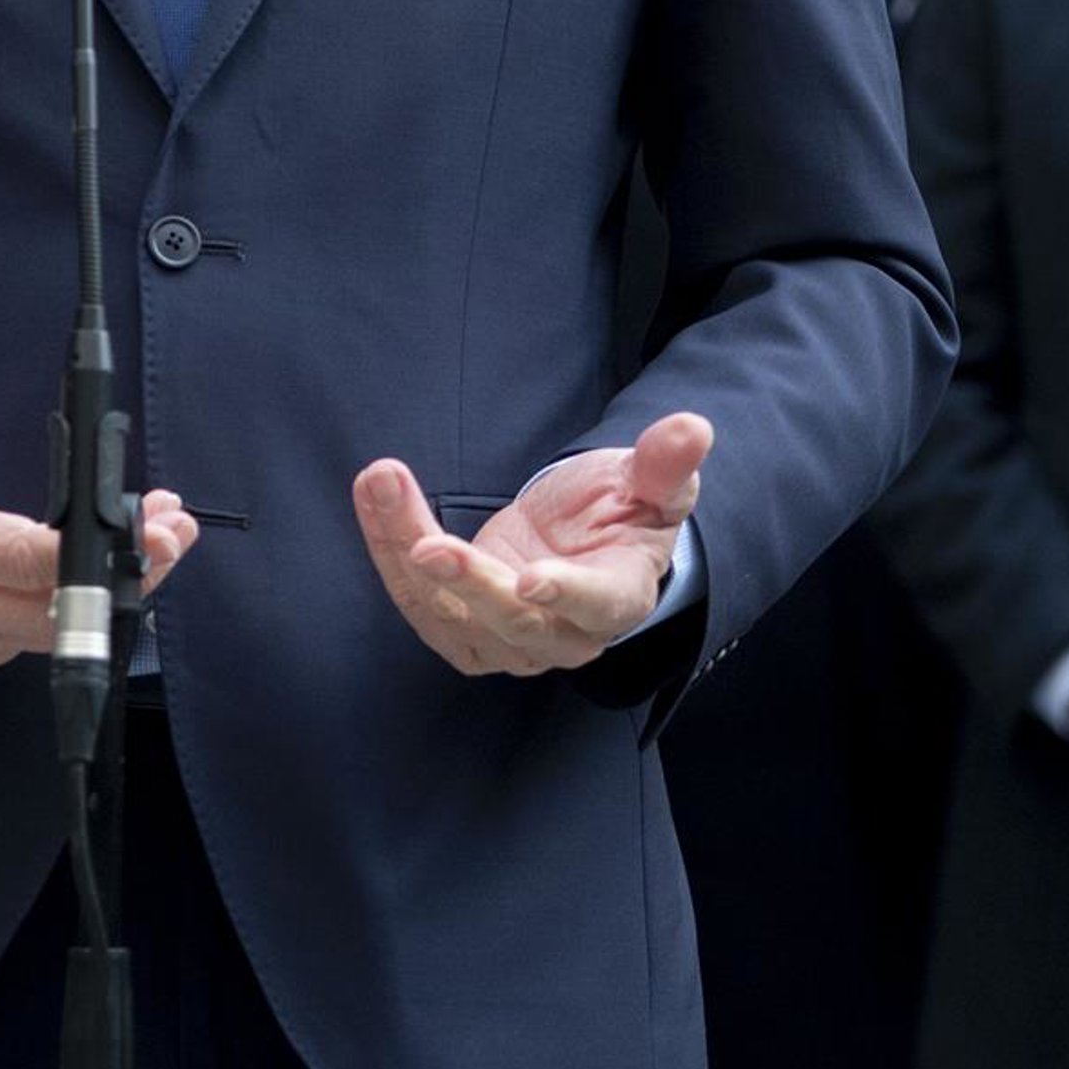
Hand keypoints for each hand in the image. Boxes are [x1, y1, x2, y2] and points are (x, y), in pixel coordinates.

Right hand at [0, 361, 196, 666]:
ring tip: (168, 535)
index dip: (77, 552)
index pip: (10, 559)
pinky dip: (94, 599)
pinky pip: (44, 631)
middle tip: (173, 531)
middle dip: (121, 577)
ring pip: (53, 629)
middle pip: (47, 611)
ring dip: (118, 589)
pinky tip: (128, 556)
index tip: (138, 531)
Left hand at [354, 413, 712, 678]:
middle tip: (425, 544)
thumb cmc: (623, 510)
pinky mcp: (463, 630)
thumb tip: (692, 428)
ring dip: (405, 551)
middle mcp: (561, 634)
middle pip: (511, 622)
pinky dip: (390, 548)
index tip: (528, 578)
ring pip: (450, 614)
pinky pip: (418, 601)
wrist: (584, 540)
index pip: (594, 604)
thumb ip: (665, 463)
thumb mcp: (652, 482)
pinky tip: (376, 497)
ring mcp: (506, 640)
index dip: (564, 594)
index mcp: (618, 597)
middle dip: (467, 583)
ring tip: (381, 485)